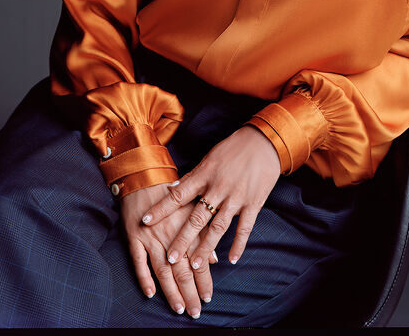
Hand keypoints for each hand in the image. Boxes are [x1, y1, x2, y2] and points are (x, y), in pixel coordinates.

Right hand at [120, 182, 210, 317]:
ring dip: (171, 292)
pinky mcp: (134, 238)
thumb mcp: (193, 210)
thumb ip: (204, 235)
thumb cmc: (171, 193)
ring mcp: (152, 239)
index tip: (208, 298)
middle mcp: (171, 238)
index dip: (204, 283)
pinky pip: (138, 262)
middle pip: (182, 272)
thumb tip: (214, 259)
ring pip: (163, 271)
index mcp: (188, 232)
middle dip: (190, 294)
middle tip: (195, 312)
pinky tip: (150, 292)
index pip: (199, 264)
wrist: (144, 177)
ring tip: (178, 308)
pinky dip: (144, 277)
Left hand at [141, 126, 280, 271]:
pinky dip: (238, 244)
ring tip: (194, 265)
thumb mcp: (208, 160)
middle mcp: (218, 189)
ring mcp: (236, 198)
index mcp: (203, 176)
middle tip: (170, 258)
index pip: (177, 196)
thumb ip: (192, 178)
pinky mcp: (254, 204)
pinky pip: (244, 228)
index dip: (161, 209)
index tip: (145, 221)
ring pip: (218, 227)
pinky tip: (231, 259)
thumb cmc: (231, 150)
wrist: (263, 143)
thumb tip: (172, 190)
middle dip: (182, 239)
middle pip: (196, 219)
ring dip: (205, 248)